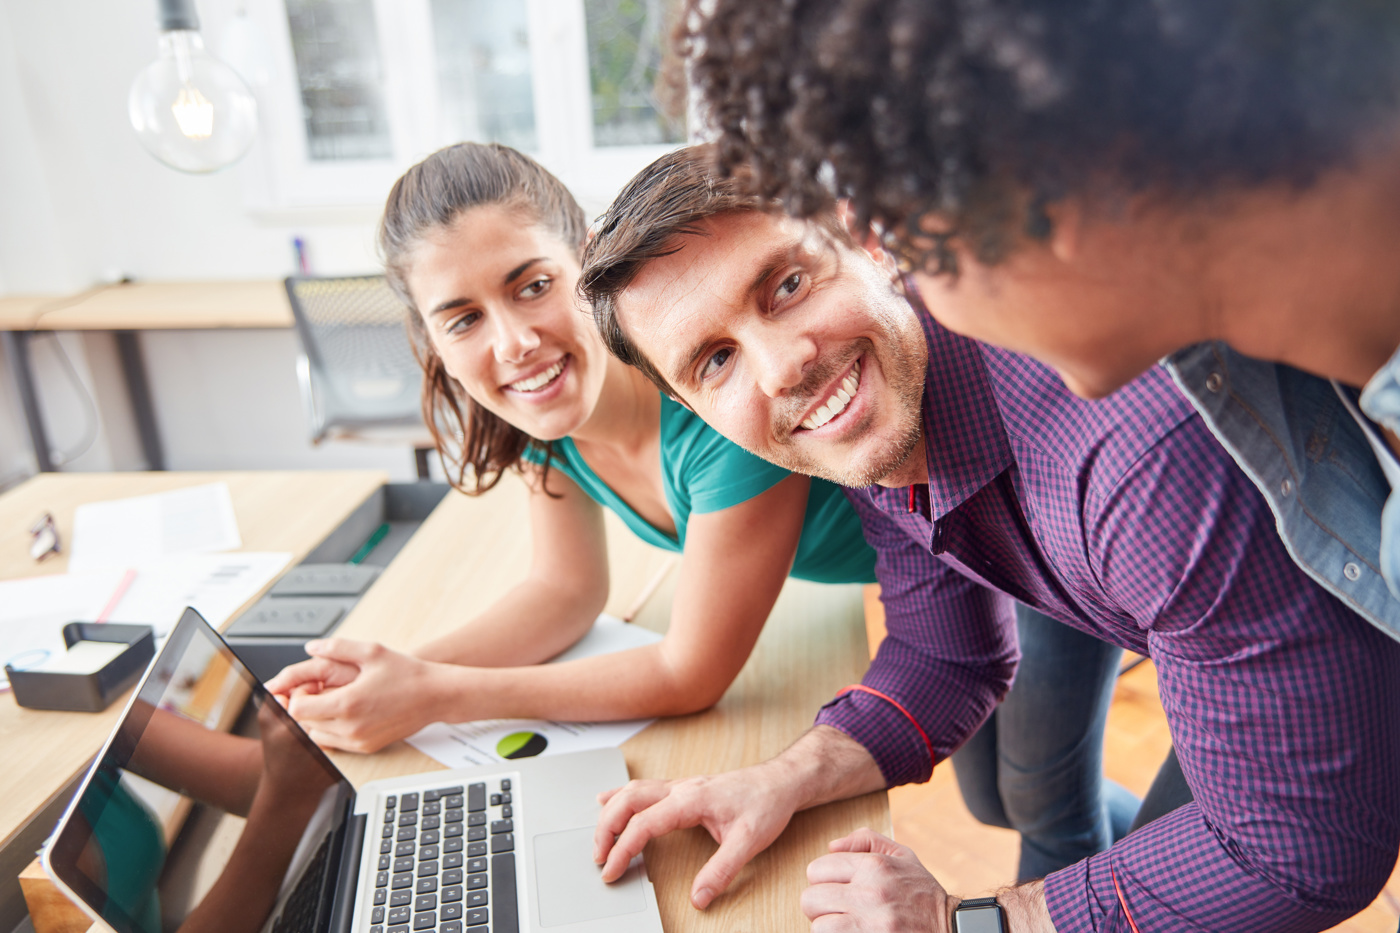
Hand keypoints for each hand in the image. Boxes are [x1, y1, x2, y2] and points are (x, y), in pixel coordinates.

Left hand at [271, 638, 446, 753]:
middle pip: (304, 725)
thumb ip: (337, 647)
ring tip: (335, 699)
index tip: (312, 683)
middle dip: (306, 706)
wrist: (436, 696)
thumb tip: (311, 648)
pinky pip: (335, 743)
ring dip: (317, 719)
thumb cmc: (407, 672)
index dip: (298, 694)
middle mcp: (350, 728)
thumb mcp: (372, 651)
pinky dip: (332, 729)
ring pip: (317, 736)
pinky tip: (347, 710)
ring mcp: (359, 741)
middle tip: (321, 690)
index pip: (298, 709)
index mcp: (348, 704)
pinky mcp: (367, 748)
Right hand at [593, 764, 801, 908]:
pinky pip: (644, 789)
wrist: (781, 781)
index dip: (623, 849)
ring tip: (598, 839)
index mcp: (691, 799)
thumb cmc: (766, 803)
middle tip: (598, 858)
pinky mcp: (684, 789)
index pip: (644, 823)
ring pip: (633, 791)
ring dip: (611, 812)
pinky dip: (621, 796)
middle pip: (628, 800)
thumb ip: (721, 870)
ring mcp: (681, 786)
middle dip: (606, 828)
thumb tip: (699, 897)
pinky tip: (607, 800)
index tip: (611, 871)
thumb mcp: (749, 841)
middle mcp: (681, 788)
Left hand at [802, 829, 954, 932]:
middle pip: (811, 899)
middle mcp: (870, 894)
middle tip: (836, 909)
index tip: (834, 888)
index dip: (821, 880)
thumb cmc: (923, 895)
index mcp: (874, 867)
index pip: (817, 870)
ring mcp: (870, 924)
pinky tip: (853, 932)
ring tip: (844, 924)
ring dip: (827, 927)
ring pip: (818, 926)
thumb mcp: (903, 856)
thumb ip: (865, 841)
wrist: (951, 930)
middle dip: (819, 906)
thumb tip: (831, 846)